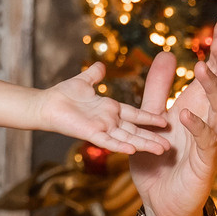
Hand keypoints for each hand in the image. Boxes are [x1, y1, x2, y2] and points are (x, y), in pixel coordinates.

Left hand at [38, 63, 173, 155]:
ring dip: (143, 144)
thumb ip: (94, 74)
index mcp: (110, 109)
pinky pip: (108, 141)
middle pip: (135, 130)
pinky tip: (133, 150)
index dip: (150, 119)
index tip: (166, 122)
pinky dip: (120, 146)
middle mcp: (109, 121)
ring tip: (161, 150)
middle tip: (170, 146)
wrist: (46, 103)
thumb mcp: (83, 81)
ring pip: (127, 138)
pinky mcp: (91, 134)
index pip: (135, 115)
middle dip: (152, 138)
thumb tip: (101, 65)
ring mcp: (101, 128)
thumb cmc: (63, 94)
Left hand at [129, 19, 216, 215]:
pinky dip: (196, 127)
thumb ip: (157, 90)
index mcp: (195, 108)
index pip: (210, 73)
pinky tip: (185, 114)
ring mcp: (210, 141)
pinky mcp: (206, 162)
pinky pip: (205, 141)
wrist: (161, 205)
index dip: (216, 49)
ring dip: (212, 89)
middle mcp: (207, 121)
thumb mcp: (150, 121)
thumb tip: (165, 54)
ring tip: (201, 68)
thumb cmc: (159, 164)